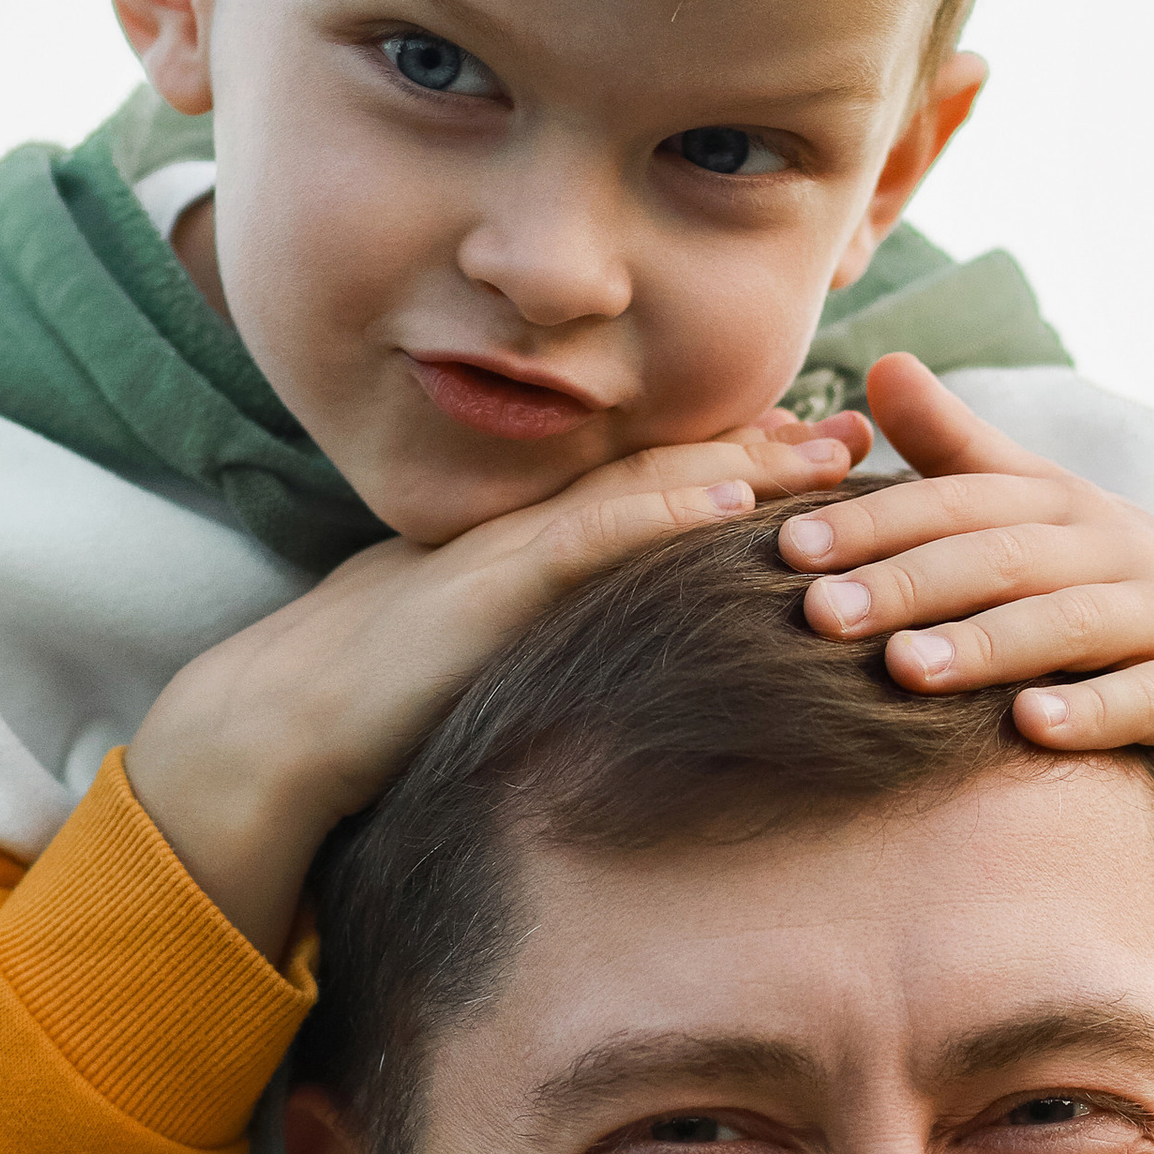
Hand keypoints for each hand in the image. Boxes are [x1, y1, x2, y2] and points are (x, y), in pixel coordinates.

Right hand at [128, 408, 866, 957]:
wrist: (287, 722)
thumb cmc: (383, 701)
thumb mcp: (495, 660)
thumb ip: (558, 640)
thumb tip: (633, 662)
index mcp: (540, 546)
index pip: (657, 490)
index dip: (745, 466)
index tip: (830, 454)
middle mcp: (534, 530)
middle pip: (670, 472)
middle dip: (771, 451)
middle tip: (865, 431)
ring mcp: (513, 550)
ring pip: (644, 487)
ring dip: (744, 463)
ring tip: (829, 451)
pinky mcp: (490, 586)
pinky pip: (591, 537)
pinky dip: (664, 510)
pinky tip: (731, 498)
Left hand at [775, 354, 1153, 911]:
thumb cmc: (1115, 582)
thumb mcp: (1044, 512)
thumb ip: (959, 450)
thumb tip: (880, 366)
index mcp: (1057, 506)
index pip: (955, 503)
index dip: (872, 523)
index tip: (784, 550)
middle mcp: (1112, 548)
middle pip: (1002, 558)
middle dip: (909, 582)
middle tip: (819, 614)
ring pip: (1072, 623)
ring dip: (988, 645)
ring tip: (907, 671)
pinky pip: (1151, 697)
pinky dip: (1093, 711)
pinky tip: (1030, 730)